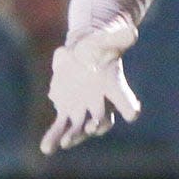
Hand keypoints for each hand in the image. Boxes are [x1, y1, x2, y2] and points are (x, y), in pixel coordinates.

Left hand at [40, 20, 140, 154]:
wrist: (83, 54)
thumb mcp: (107, 39)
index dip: (128, 107)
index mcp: (113, 87)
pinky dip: (53, 137)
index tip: (131, 113)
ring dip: (73, 136)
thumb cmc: (99, 46)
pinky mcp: (66, 111)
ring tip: (64, 142)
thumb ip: (119, 37)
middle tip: (91, 127)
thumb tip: (132, 31)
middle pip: (102, 120)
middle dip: (97, 125)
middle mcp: (100, 104)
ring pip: (78, 128)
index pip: (125, 100)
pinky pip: (60, 127)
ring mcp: (82, 110)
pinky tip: (46, 148)